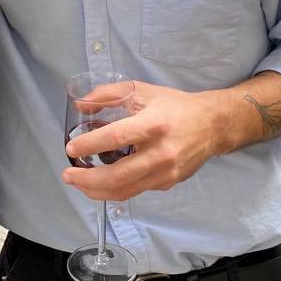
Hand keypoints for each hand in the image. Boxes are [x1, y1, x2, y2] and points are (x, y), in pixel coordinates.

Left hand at [61, 81, 228, 201]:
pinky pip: (137, 190)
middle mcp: (161, 152)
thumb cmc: (174, 106)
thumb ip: (108, 94)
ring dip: (97, 191)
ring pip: (126, 190)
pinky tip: (102, 182)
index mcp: (153, 124)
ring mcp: (166, 172)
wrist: (212, 125)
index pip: (117, 137)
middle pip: (119, 175)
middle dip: (87, 179)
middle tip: (67, 174)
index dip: (90, 144)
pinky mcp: (168, 184)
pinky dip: (115, 189)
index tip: (70, 148)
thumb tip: (81, 105)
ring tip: (79, 183)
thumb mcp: (142, 90)